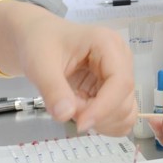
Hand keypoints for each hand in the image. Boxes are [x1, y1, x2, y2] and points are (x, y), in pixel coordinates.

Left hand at [0, 3, 136, 134]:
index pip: (120, 82)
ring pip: (125, 112)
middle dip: (96, 114)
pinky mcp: (115, 89)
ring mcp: (120, 75)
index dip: (104, 108)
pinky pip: (120, 116)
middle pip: (124, 100)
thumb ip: (53, 89)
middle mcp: (121, 59)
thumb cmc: (39, 43)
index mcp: (108, 44)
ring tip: (73, 105)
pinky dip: (102, 123)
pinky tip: (83, 112)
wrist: (37, 38)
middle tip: (66, 107)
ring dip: (100, 121)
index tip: (79, 124)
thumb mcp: (40, 64)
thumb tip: (65, 116)